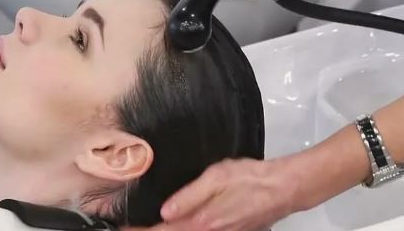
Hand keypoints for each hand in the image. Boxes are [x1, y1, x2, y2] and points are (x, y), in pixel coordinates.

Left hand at [122, 156, 304, 230]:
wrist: (282, 189)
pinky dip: (178, 230)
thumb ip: (189, 196)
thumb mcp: (217, 177)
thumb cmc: (250, 179)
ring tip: (142, 225)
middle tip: (126, 226)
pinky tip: (171, 223)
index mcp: (202, 222)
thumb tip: (165, 212)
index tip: (120, 229)